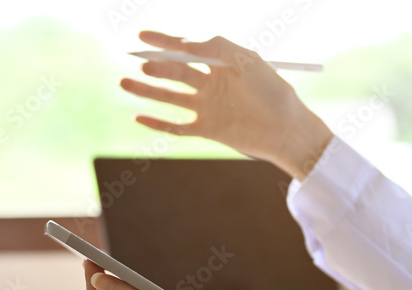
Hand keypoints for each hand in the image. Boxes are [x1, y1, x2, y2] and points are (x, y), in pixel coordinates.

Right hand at [121, 30, 333, 179]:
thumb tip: (186, 44)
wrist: (287, 130)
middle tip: (139, 63)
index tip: (142, 37)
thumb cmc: (273, 92)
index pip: (187, 49)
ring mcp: (208, 107)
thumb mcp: (248, 61)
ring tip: (125, 84)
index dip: (164, 42)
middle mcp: (212, 84)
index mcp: (221, 64)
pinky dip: (157, 123)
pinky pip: (176, 127)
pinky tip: (138, 117)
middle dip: (156, 66)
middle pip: (175, 72)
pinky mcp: (207, 130)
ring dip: (147, 91)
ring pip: (170, 97)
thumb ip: (218, 48)